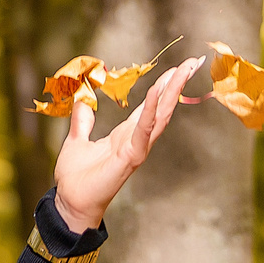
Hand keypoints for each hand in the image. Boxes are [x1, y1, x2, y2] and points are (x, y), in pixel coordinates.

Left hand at [51, 56, 200, 233]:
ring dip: (172, 92)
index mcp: (126, 134)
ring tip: (184, 70)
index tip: (178, 67)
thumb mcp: (76, 140)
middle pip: (163, 106)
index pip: (150, 105)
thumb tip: (81, 101)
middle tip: (194, 61)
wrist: (70, 201)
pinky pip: (144, 130)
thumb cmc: (75, 177)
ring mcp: (136, 148)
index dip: (164, 86)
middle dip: (178, 83)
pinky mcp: (131, 157)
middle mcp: (136, 139)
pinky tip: (157, 92)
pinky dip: (151, 111)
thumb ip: (82, 120)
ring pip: (161, 115)